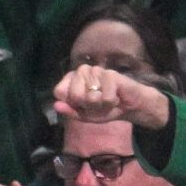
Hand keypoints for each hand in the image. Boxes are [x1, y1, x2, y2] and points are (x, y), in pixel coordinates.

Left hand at [53, 64, 170, 131]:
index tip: (81, 103)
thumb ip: (70, 111)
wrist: (130, 106)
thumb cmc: (106, 109)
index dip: (70, 102)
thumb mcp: (84, 115)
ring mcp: (97, 71)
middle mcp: (83, 72)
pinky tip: (116, 97)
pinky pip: (105, 98)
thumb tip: (55, 105)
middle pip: (74, 95)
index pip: (59, 91)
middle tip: (97, 103)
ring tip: (107, 100)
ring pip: (90, 98)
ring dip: (100, 105)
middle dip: (87, 106)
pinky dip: (111, 103)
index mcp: (73, 80)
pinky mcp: (110, 74)